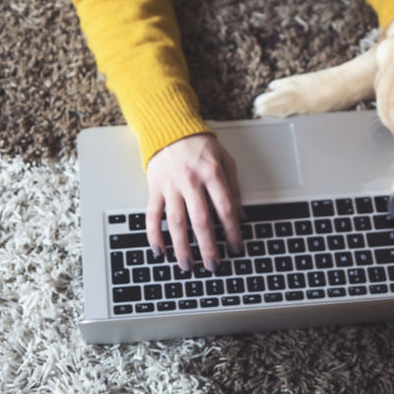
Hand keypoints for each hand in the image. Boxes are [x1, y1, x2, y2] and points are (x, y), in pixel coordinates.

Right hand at [145, 134, 243, 271]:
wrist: (170, 128)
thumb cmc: (200, 145)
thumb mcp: (226, 160)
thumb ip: (234, 188)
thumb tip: (241, 216)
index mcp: (212, 174)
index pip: (225, 209)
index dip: (232, 232)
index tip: (236, 248)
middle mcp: (191, 181)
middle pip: (201, 221)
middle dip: (208, 247)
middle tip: (213, 265)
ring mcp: (171, 185)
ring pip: (176, 222)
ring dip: (182, 247)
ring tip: (187, 265)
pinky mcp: (155, 188)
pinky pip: (152, 215)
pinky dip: (154, 234)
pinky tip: (159, 250)